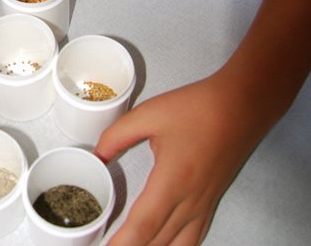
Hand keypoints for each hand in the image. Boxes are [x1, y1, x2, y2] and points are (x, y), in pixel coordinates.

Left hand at [96, 73, 266, 244]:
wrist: (241, 106)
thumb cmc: (196, 108)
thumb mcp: (148, 114)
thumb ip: (116, 136)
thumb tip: (97, 156)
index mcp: (173, 181)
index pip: (143, 225)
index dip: (122, 243)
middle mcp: (191, 201)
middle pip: (158, 242)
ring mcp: (204, 205)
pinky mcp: (211, 201)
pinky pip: (194, 238)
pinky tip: (162, 244)